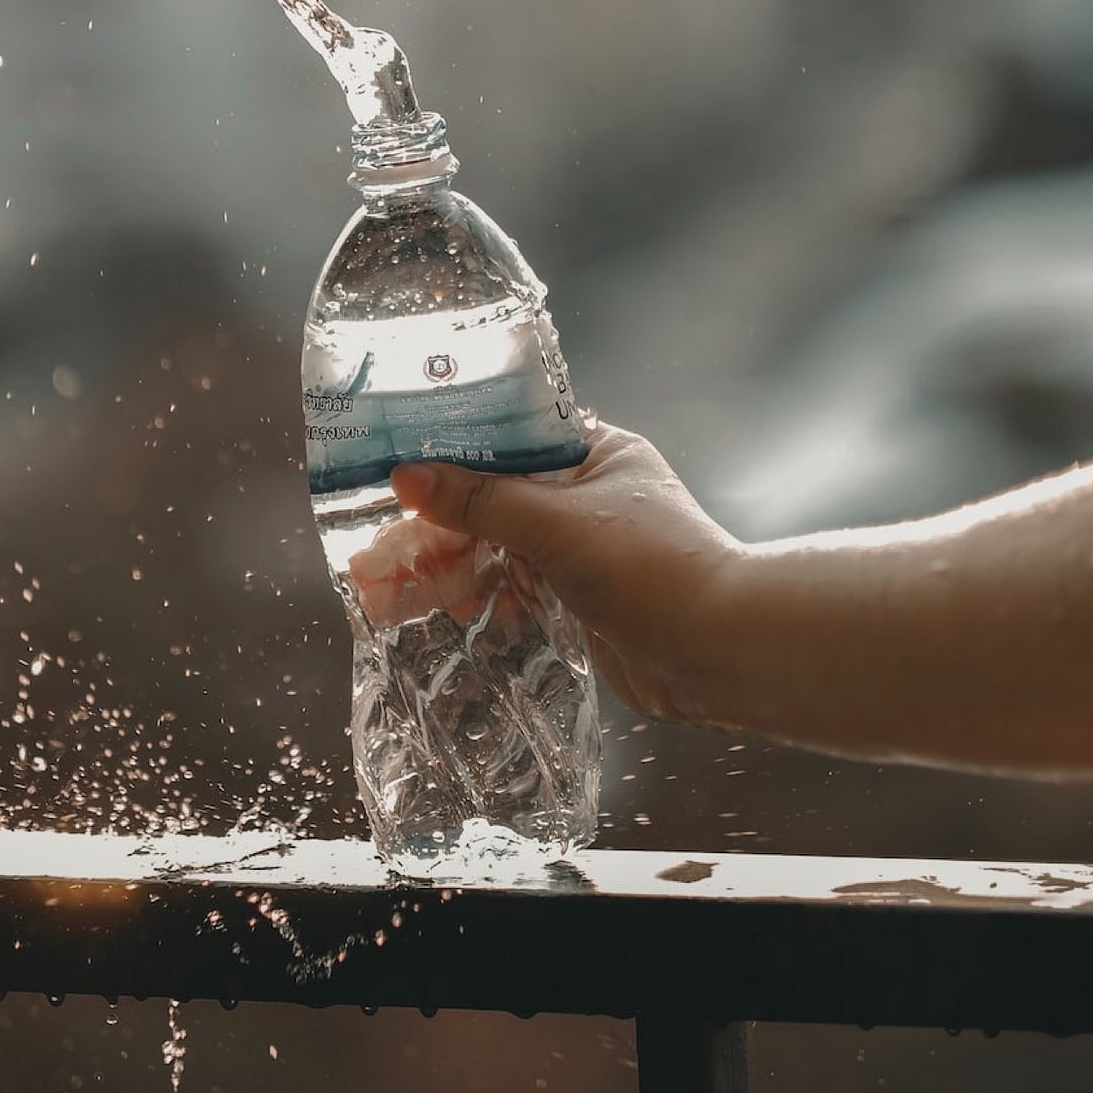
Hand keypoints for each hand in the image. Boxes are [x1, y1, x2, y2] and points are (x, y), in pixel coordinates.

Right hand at [392, 422, 743, 724]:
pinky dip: (474, 598)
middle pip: (494, 500)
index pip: (511, 438)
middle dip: (433, 524)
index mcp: (598, 454)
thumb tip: (406, 475)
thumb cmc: (653, 568)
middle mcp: (591, 498)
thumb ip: (480, 501)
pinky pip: (514, 592)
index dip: (450, 450)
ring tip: (378, 586)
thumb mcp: (558, 524)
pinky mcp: (582, 604)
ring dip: (443, 566)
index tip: (393, 460)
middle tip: (370, 544)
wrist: (722, 655)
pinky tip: (428, 608)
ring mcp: (586, 553)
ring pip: (498, 551)